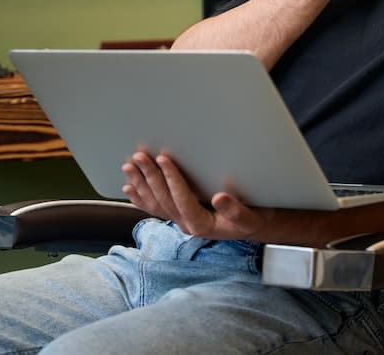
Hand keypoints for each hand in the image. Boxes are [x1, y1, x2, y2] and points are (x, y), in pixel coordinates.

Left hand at [122, 151, 272, 238]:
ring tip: (129, 166)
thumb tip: (220, 198)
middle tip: (140, 156)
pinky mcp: (180, 216)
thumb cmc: (253, 218)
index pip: (182, 200)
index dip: (172, 179)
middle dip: (151, 177)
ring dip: (141, 184)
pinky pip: (156, 208)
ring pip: (156, 203)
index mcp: (202, 224)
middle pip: (164, 200)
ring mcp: (181, 221)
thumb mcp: (251, 216)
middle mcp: (187, 224)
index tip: (164, 159)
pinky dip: (141, 197)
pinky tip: (130, 187)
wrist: (253, 226)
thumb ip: (236, 210)